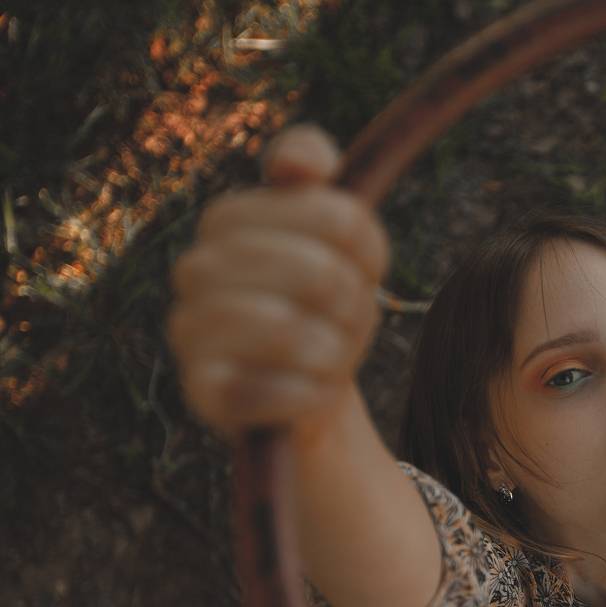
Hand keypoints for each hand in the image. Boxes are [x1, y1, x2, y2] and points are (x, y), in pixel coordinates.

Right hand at [166, 123, 389, 442]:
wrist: (304, 390)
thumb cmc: (324, 306)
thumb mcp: (340, 237)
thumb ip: (323, 178)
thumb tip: (303, 166)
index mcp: (228, 220)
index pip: (337, 217)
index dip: (368, 251)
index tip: (361, 267)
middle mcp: (195, 269)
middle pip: (321, 274)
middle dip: (353, 306)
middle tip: (344, 320)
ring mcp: (190, 331)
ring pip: (291, 330)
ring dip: (333, 350)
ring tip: (328, 355)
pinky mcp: (200, 393)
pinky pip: (274, 391)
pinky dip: (310, 394)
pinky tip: (310, 391)